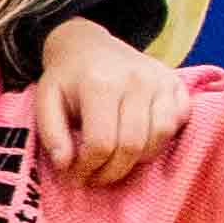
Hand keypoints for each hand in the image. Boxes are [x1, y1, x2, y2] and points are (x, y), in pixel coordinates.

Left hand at [29, 19, 192, 182]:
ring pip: (159, 138)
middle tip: (96, 177)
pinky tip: (139, 142)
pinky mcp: (176, 84)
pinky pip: (178, 124)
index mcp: (101, 84)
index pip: (101, 144)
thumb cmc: (67, 79)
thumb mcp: (45, 101)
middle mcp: (136, 80)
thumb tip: (66, 165)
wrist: (89, 45)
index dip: (88, 168)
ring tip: (116, 160)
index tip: (77, 175)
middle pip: (132, 146)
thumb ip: (51, 135)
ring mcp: (161, 80)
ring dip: (138, 160)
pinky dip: (160, 141)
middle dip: (112, 172)